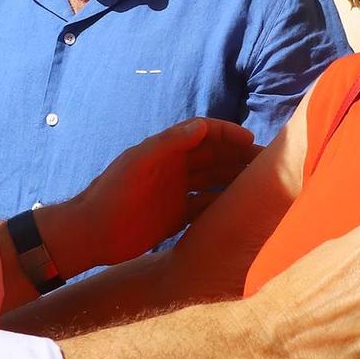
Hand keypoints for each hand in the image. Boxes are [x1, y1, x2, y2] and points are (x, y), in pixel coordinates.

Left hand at [46, 118, 261, 272]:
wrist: (91, 233)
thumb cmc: (111, 193)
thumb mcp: (138, 163)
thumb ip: (168, 143)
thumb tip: (202, 125)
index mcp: (165, 150)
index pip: (203, 134)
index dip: (227, 134)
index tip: (251, 140)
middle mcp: (174, 168)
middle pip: (213, 157)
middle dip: (239, 156)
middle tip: (268, 164)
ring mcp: (175, 193)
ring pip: (213, 181)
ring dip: (235, 180)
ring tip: (262, 186)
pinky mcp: (175, 217)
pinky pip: (205, 207)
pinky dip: (222, 206)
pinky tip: (240, 211)